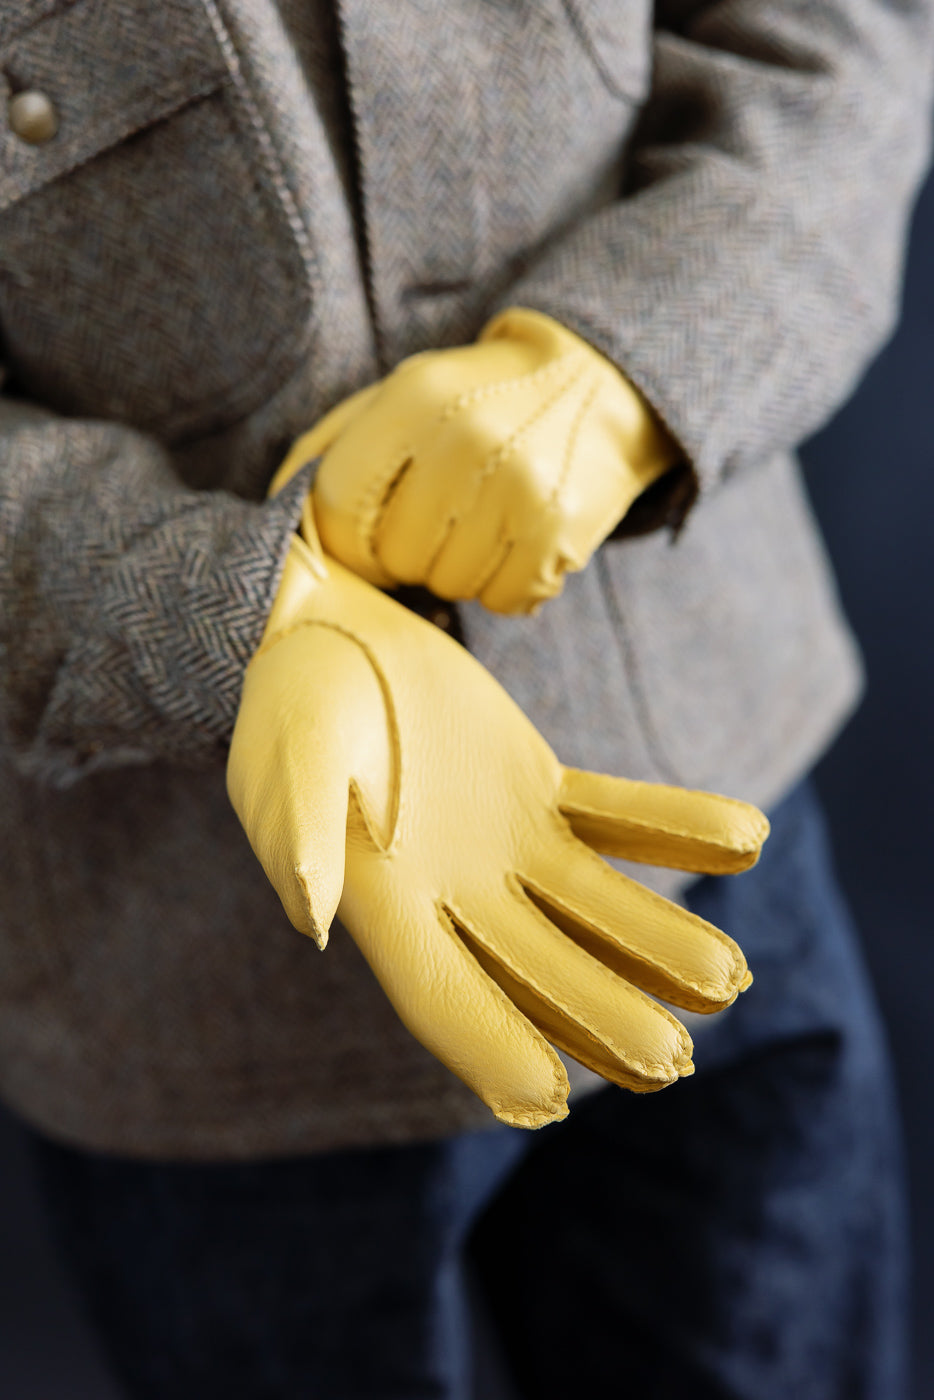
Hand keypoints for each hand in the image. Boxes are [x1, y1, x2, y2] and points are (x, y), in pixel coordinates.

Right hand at [227, 494, 767, 1127]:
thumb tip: (310, 920)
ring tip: (730, 980)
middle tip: (672, 1061)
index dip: (489, 1047)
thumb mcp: (285, 763)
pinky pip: (618, 818)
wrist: (328, 638)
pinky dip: (679, 827)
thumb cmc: (291, 705)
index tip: (550, 1102)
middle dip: (602, 1012)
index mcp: (387, 905)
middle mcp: (456, 894)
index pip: (441, 994)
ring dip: (659, 940)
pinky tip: (751, 837)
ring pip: (594, 907)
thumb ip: (300, 836)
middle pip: (538, 968)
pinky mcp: (541, 794)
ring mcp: (507, 848)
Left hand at [275, 308, 679, 614]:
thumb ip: (333, 448)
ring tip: (485, 522)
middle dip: (409, 552)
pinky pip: (503, 600)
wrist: (601, 380)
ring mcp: (520, 489)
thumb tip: (278, 511)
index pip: (339, 508)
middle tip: (443, 520)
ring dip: (459, 569)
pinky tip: (521, 539)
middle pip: (394, 557)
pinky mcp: (561, 532)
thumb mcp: (402, 395)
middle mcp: (467, 440)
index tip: (367, 539)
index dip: (346, 540)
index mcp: (414, 398)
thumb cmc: (478, 399)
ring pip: (448, 585)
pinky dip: (507, 584)